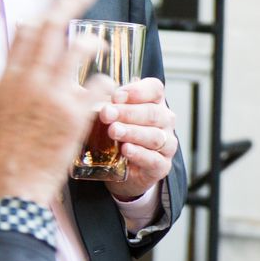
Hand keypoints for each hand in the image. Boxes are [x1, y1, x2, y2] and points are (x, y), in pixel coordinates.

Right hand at [0, 0, 112, 206]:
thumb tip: (17, 70)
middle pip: (51, 26)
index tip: (54, 7)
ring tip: (100, 46)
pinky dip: (106, 86)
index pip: (24, 31)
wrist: (9, 185)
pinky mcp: (75, 113)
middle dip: (70, 1)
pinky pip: (101, 85)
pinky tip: (106, 94)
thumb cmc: (2, 156)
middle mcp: (28, 79)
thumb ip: (10, 87)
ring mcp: (52, 94)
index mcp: (6, 78)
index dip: (42, 14)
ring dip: (94, 43)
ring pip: (80, 48)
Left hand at [95, 77, 177, 199]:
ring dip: (132, 132)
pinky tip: (125, 149)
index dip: (137, 91)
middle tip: (107, 114)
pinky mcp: (162, 166)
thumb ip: (109, 104)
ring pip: (154, 136)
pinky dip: (139, 153)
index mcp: (155, 103)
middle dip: (128, 112)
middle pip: (153, 112)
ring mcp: (167, 144)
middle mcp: (165, 122)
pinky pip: (154, 159)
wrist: (122, 171)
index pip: (155, 89)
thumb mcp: (112, 117)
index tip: (116, 96)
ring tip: (113, 131)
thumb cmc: (117, 137)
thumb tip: (93, 90)